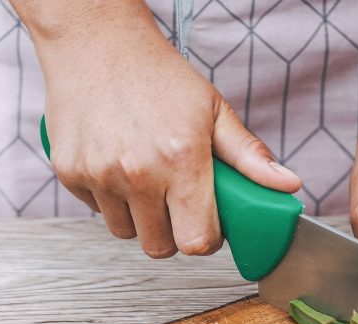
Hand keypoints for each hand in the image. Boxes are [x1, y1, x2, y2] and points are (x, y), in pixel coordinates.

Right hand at [30, 8, 299, 258]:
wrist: (97, 42)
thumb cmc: (157, 75)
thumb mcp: (212, 109)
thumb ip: (248, 154)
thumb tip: (287, 184)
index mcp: (181, 159)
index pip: (197, 241)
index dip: (205, 238)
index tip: (204, 223)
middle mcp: (138, 173)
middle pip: (159, 247)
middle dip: (172, 231)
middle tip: (174, 198)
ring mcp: (100, 175)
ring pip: (126, 232)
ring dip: (138, 216)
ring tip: (143, 176)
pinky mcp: (70, 173)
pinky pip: (96, 210)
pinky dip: (108, 196)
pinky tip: (115, 161)